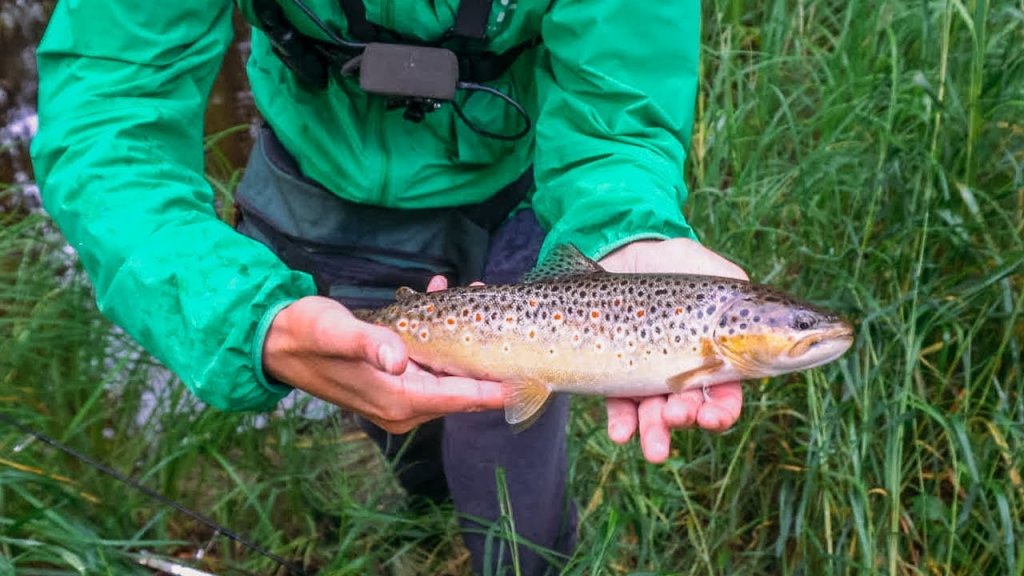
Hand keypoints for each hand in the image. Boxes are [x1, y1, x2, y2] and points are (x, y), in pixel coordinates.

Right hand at [262, 276, 503, 433]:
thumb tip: (398, 358)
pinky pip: (431, 365)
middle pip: (461, 385)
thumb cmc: (306, 334)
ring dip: (462, 339)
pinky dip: (441, 338)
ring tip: (471, 290)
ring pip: (448, 372)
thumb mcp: (336, 332)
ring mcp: (398, 400)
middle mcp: (403, 407)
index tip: (532, 379)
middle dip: (485, 353)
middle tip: (501, 309)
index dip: (498, 388)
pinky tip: (438, 297)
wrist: (276, 342)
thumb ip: (369, 344)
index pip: (462, 397)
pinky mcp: (393, 385)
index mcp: (397, 399)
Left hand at [598, 238, 747, 462]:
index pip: (724, 394)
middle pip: (689, 408)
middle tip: (679, 416)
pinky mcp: (614, 373)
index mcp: (715, 356)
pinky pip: (618, 405)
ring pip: (655, 415)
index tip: (714, 418)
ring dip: (657, 433)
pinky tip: (620, 434)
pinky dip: (622, 423)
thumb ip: (738, 293)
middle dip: (686, 420)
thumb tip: (767, 313)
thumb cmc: (673, 260)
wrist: (621, 250)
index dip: (722, 412)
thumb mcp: (711, 270)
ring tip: (654, 447)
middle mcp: (683, 372)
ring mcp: (648, 375)